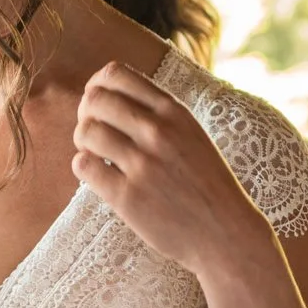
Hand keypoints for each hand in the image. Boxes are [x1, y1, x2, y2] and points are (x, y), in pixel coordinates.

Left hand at [71, 61, 269, 279]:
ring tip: (94, 155)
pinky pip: (83, 166)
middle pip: (95, 99)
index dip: (96, 86)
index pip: (117, 74)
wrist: (225, 234)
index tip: (98, 104)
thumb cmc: (205, 185)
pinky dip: (82, 166)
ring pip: (86, 131)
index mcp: (174, 111)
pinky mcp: (127, 197)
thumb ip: (158, 114)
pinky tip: (97, 175)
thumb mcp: (191, 135)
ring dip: (82, 141)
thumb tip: (107, 94)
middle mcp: (158, 132)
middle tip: (92, 133)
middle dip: (85, 113)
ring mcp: (142, 164)